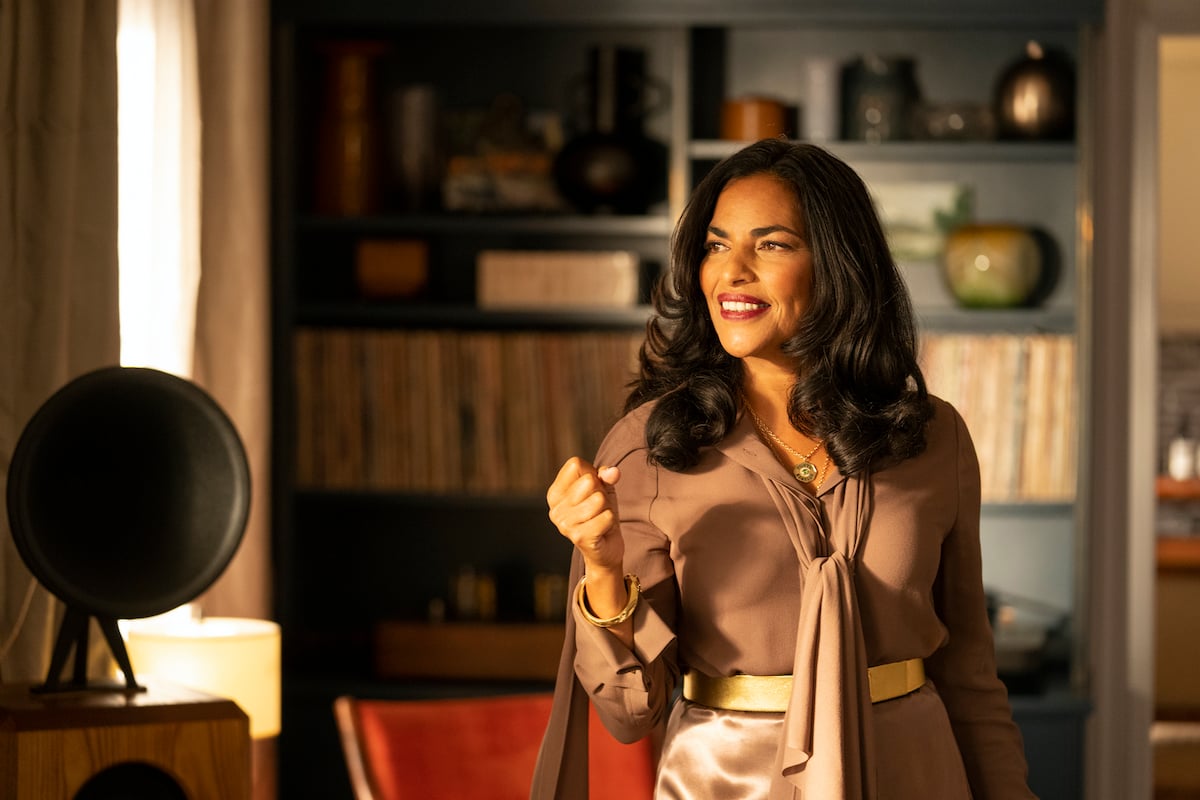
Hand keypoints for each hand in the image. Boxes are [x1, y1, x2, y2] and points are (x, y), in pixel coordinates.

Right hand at [546, 457, 623, 575]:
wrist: (606, 549)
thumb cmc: (600, 514)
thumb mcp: (603, 489)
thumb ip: (605, 475)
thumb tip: (612, 471)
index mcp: (555, 494)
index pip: (575, 465)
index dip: (592, 473)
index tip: (592, 489)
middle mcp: (555, 508)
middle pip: (589, 481)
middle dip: (601, 492)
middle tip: (598, 508)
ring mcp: (565, 524)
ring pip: (599, 499)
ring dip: (606, 508)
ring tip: (600, 518)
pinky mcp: (579, 537)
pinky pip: (606, 516)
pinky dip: (610, 521)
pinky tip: (603, 530)